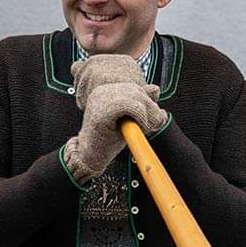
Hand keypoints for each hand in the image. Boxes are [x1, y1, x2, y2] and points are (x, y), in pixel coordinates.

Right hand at [63, 51, 166, 177]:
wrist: (89, 158)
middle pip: (136, 89)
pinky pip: (131, 105)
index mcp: (106, 92)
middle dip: (150, 107)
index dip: (147, 103)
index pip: (134, 88)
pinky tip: (137, 127)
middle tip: (151, 125)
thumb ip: (141, 105)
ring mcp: (100, 99)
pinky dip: (140, 116)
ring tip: (144, 127)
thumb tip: (156, 89)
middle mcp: (101, 92)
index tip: (150, 119)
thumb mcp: (129, 120)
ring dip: (146, 113)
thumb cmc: (106, 141)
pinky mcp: (102, 110)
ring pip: (136, 96)